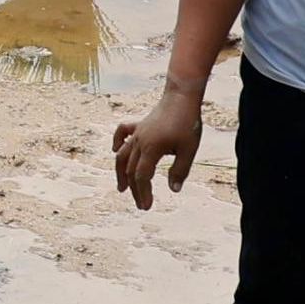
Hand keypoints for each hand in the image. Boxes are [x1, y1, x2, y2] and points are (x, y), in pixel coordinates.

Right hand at [113, 88, 202, 208]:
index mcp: (150, 150)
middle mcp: (139, 142)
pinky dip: (117, 143)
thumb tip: (173, 190)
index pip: (141, 176)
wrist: (182, 97)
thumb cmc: (187, 123)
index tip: (147, 206)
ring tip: (121, 187)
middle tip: (141, 205)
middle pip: (131, 170)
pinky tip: (116, 150)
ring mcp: (137, 133)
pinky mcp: (140, 125)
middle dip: (134, 189)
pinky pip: (122, 134)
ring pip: (123, 156)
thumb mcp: (189, 150)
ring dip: (120, 173)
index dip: (143, 193)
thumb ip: (180, 170)